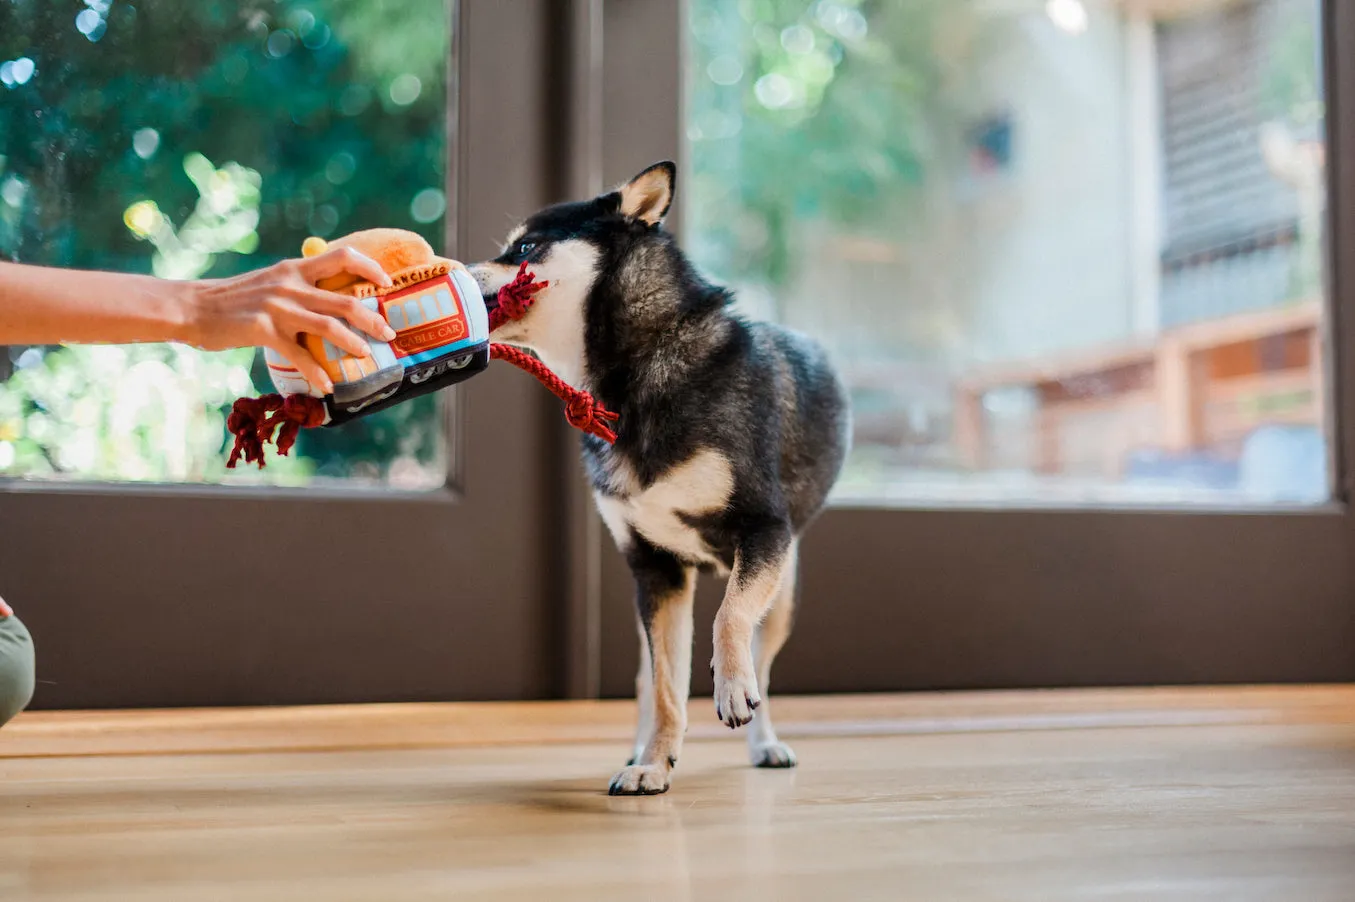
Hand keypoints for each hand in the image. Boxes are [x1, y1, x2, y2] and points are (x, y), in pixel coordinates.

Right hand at [183, 247, 397, 392]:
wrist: (193, 307)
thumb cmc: (234, 300)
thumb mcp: (270, 283)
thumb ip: (297, 287)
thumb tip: (328, 302)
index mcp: (295, 269)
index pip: (342, 257)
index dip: (370, 267)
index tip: (387, 283)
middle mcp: (291, 284)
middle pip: (344, 299)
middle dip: (372, 317)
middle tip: (389, 332)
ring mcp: (279, 307)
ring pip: (329, 325)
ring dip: (353, 342)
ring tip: (367, 356)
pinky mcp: (264, 330)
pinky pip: (299, 355)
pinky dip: (316, 372)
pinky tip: (326, 386)